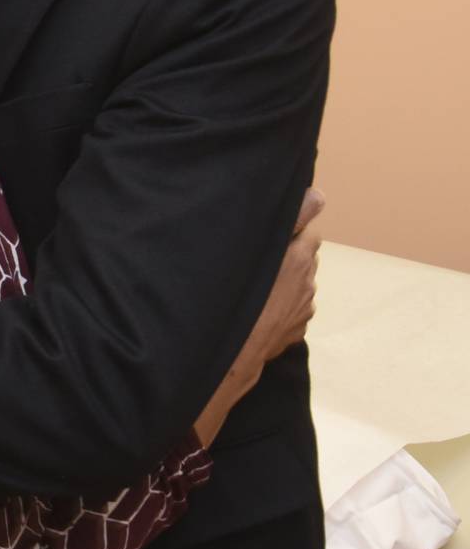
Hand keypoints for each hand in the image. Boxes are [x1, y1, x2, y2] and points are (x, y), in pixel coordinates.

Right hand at [191, 187, 325, 446]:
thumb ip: (292, 218)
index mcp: (300, 257)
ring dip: (281, 283)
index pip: (307, 229)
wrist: (228, 353)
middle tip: (256, 258)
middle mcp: (308, 283)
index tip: (266, 233)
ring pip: (296, 285)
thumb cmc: (235, 298)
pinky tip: (257, 309)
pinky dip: (278, 307)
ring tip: (253, 286)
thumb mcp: (259, 249)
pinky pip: (290, 312)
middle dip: (285, 254)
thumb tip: (321, 195)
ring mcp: (303, 311)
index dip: (288, 229)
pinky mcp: (294, 333)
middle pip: (302, 257)